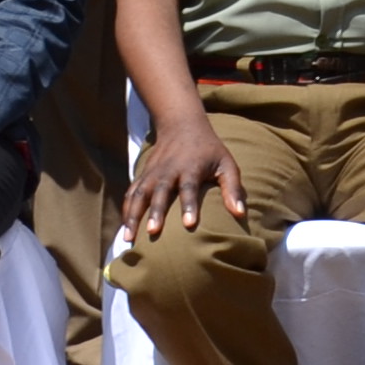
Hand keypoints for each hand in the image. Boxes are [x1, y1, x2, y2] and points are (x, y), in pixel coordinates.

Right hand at [125, 107, 248, 239]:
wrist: (181, 125)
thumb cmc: (209, 150)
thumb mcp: (226, 164)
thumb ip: (232, 188)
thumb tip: (240, 214)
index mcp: (190, 167)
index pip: (189, 187)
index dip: (189, 205)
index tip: (189, 224)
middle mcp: (168, 170)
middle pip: (159, 192)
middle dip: (155, 212)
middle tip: (152, 233)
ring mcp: (152, 173)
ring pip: (139, 194)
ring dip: (132, 216)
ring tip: (128, 239)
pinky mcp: (143, 175)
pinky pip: (131, 193)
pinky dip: (126, 210)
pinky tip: (124, 229)